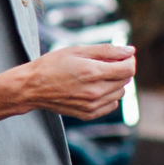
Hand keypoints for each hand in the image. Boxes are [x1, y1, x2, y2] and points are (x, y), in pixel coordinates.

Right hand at [15, 44, 134, 120]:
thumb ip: (107, 50)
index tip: (122, 55)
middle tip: (104, 63)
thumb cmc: (53, 64)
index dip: (129, 60)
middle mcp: (95, 92)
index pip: (128, 68)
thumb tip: (131, 50)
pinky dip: (108, 96)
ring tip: (96, 75)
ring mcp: (92, 106)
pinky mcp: (88, 114)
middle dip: (120, 69)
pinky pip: (111, 105)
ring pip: (120, 93)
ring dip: (114, 83)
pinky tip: (93, 88)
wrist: (32, 87)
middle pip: (125, 80)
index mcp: (93, 72)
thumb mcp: (78, 50)